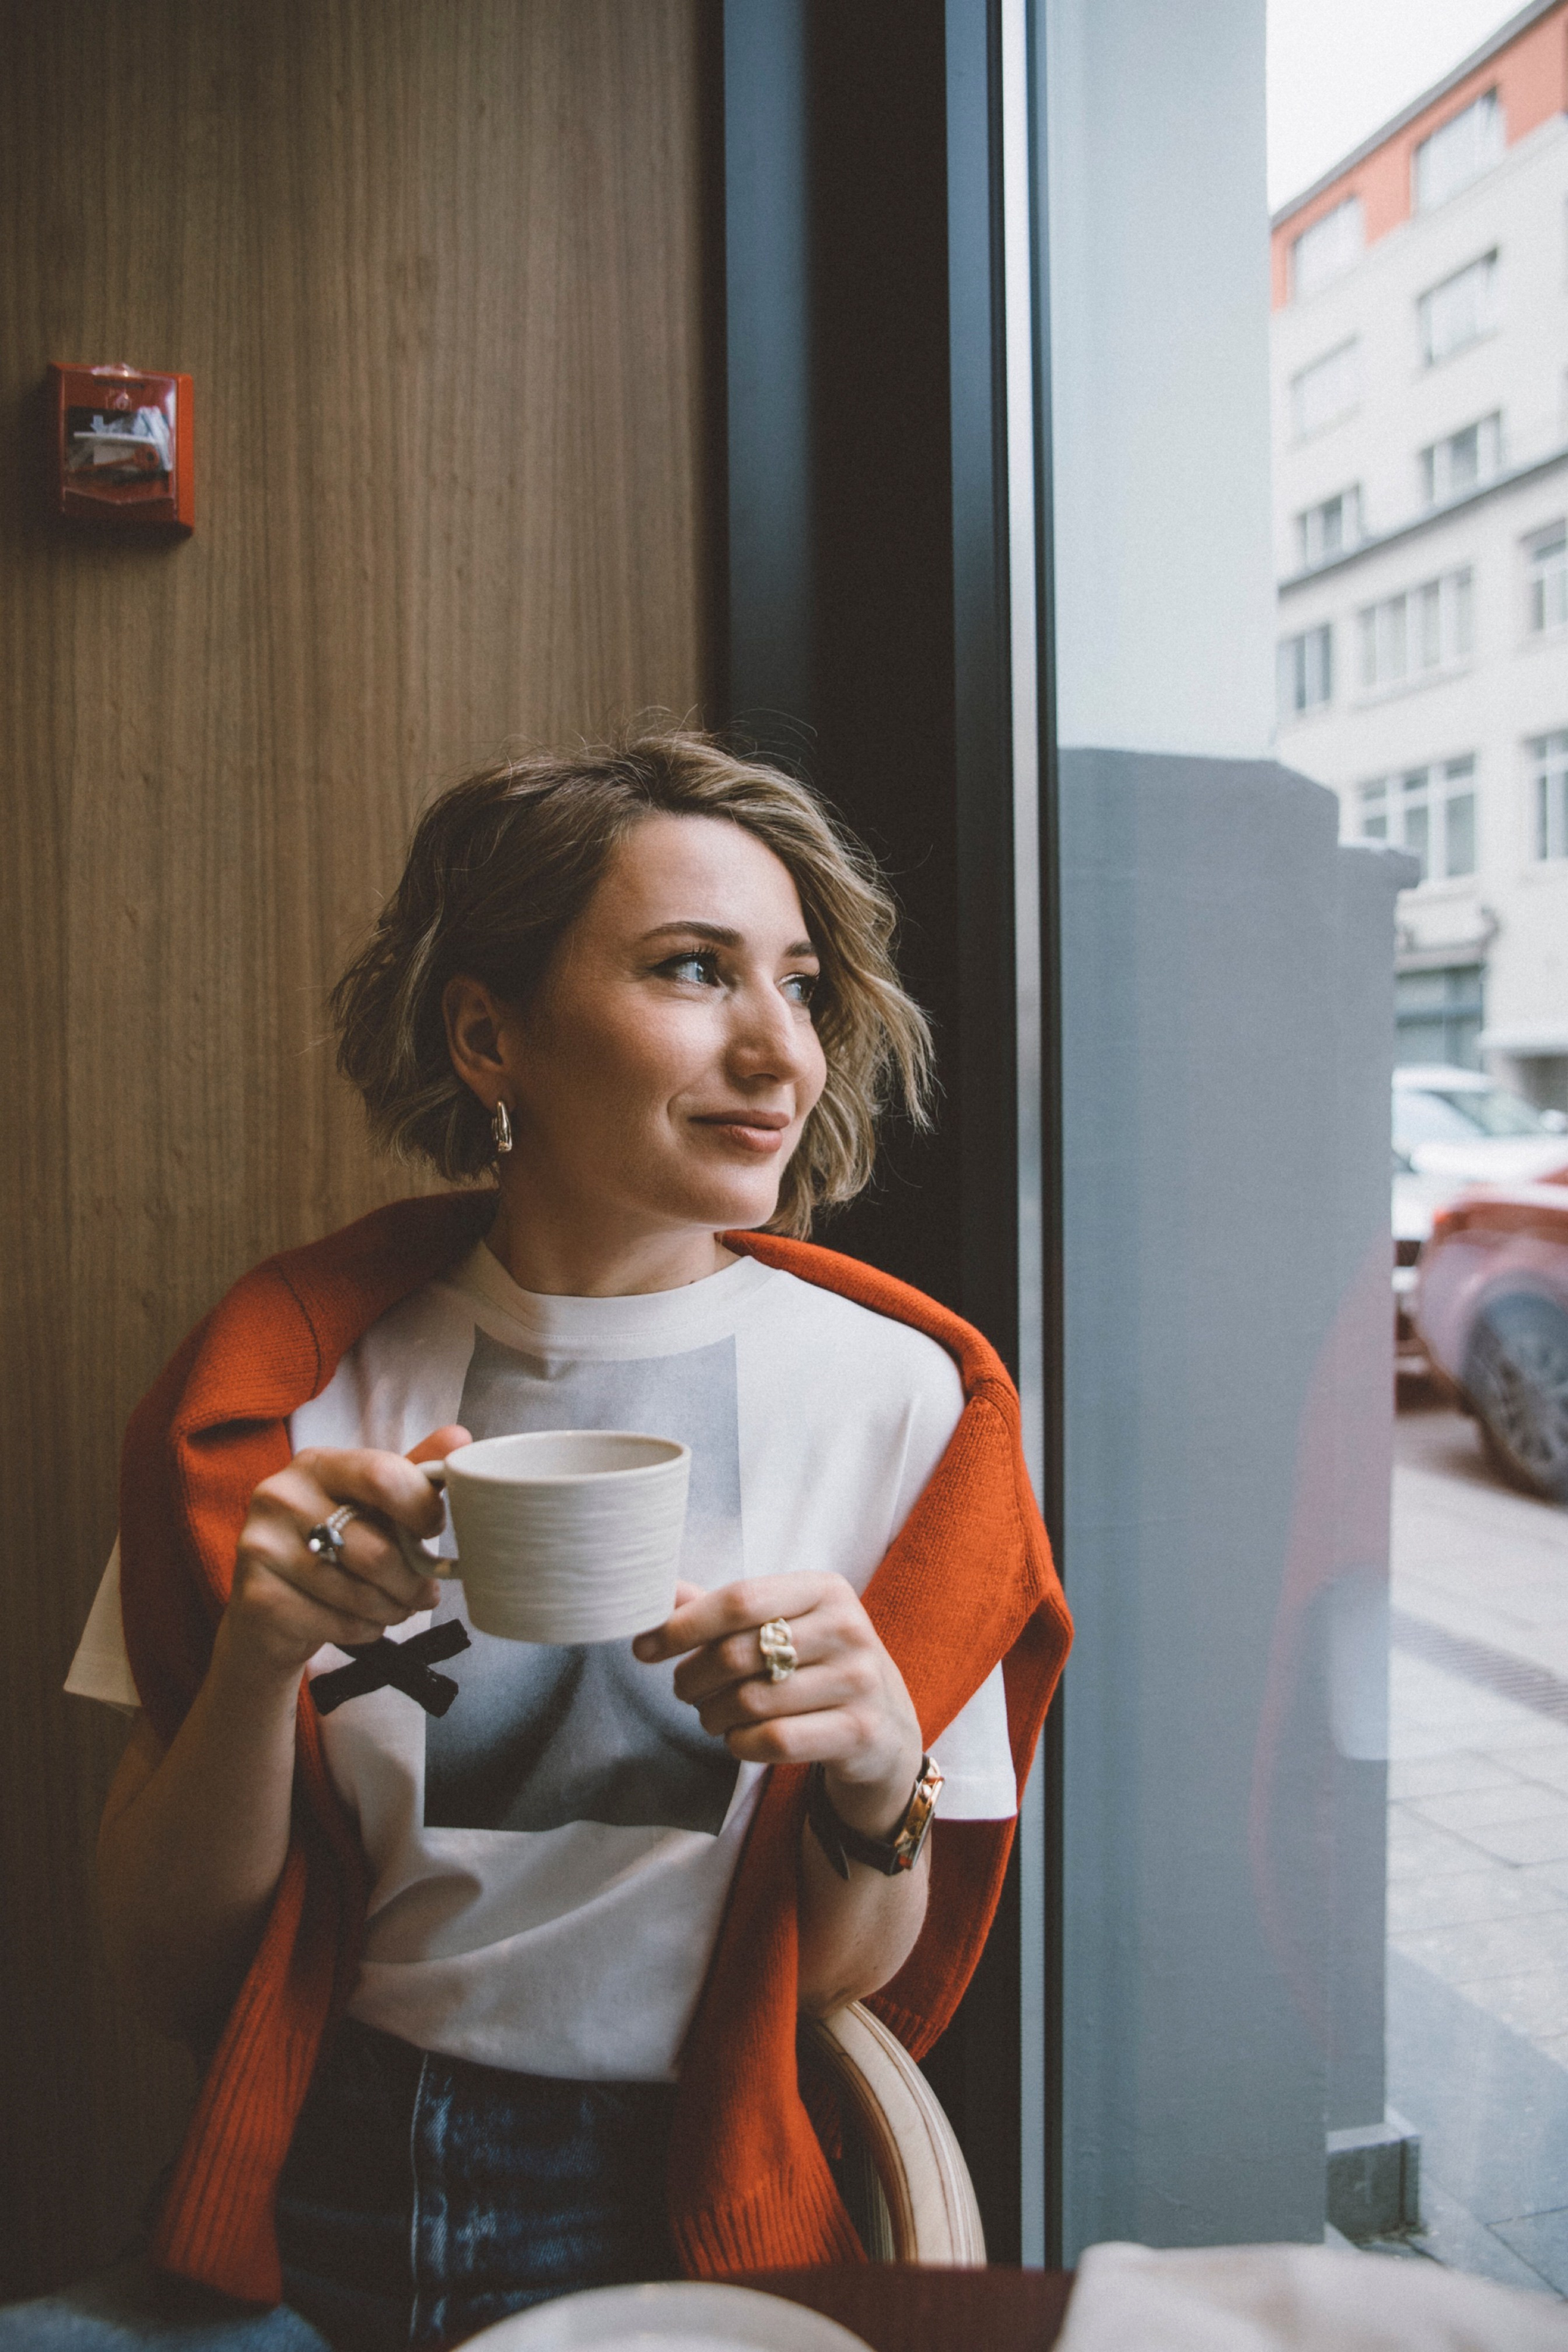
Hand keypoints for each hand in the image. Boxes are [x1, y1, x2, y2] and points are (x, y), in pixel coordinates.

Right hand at [220, 1426, 469, 1682]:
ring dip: (393, 1609)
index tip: (434, 1529)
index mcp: (315, 1464)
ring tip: (395, 1607)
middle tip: (426, 1592)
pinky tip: (361, 1622)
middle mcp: (281, 1497)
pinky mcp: (258, 1598)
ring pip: (361, 1593)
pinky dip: (365, 1630)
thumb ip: (411, 1472)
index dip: (422, 1509)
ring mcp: (262, 1547)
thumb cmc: (333, 1547)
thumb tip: (460, 1437)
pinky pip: (339, 1623)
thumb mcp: (370, 1504)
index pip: (382, 1475)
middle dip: (414, 1581)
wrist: (269, 1614)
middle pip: (376, 1550)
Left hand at [633, 1575, 923, 1836]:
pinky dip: (741, 1744)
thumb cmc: (817, 1666)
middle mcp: (848, 1627)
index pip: (739, 1599)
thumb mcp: (781, 1625)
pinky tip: (740, 1739)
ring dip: (714, 1716)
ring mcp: (859, 1680)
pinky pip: (774, 1741)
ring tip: (713, 1716)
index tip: (643, 1648)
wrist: (886, 1727)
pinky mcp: (859, 1731)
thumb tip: (658, 1591)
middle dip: (693, 1678)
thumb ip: (723, 1609)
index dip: (682, 1625)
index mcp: (824, 1588)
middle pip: (738, 1653)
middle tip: (684, 1690)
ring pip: (751, 1702)